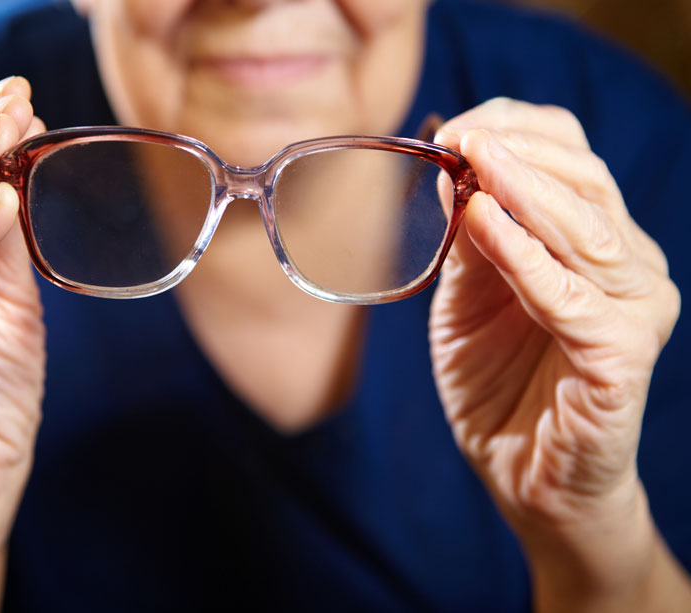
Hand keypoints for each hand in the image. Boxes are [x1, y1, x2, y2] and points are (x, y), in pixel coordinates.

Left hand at [430, 98, 687, 609]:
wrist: (525, 475)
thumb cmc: (498, 384)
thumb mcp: (467, 300)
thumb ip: (469, 240)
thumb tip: (455, 167)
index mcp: (594, 244)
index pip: (573, 157)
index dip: (516, 131)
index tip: (453, 126)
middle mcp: (627, 267)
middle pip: (586, 179)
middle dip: (517, 150)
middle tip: (459, 135)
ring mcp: (634, 310)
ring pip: (585, 228)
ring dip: (524, 186)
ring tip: (474, 159)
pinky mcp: (622, 355)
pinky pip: (569, 296)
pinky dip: (523, 255)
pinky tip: (482, 222)